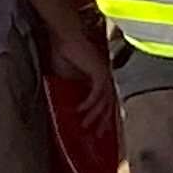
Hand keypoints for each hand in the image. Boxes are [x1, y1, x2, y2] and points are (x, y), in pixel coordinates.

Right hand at [43, 20, 118, 145]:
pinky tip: (80, 111)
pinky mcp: (99, 72)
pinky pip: (97, 93)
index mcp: (99, 79)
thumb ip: (69, 88)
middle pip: (109, 105)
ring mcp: (104, 75)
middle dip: (103, 121)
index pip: (105, 102)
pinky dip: (89, 103)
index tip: (96, 130)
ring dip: (95, 115)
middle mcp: (105, 78)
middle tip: (97, 136)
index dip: (101, 116)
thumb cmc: (63, 53)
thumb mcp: (65, 75)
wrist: (64, 37)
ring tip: (86, 126)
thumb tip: (64, 102)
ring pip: (104, 101)